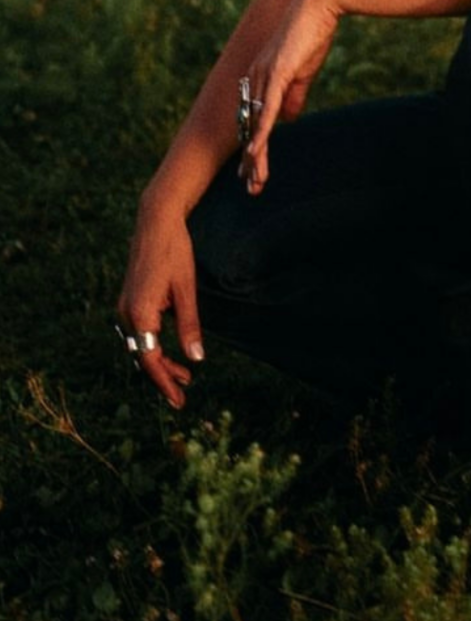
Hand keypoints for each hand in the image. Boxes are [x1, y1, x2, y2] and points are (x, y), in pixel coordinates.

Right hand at [116, 205, 203, 408]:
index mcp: (140, 312)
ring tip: (184, 374)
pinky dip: (152, 346)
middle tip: (184, 393)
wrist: (156, 221)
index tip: (179, 400)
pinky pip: (138, 333)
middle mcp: (126, 313)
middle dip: (163, 377)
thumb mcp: (187, 289)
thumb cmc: (175, 252)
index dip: (165, 383)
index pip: (150, 360)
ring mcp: (124, 306)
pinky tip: (170, 351)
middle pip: (143, 357)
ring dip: (159, 362)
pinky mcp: (128, 300)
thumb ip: (189, 325)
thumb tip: (197, 359)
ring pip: (139, 346)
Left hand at [240, 0, 341, 194]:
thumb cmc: (313, 33)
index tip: (253, 171)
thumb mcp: (303, 70)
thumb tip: (289, 119)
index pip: (254, 119)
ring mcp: (263, 76)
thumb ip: (294, 94)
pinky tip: (254, 153)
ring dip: (255, 156)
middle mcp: (255, 78)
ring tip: (254, 182)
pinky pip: (266, 110)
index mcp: (260, 78)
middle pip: (250, 127)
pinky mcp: (276, 73)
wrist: (319, 3)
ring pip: (256, 124)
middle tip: (250, 187)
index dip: (254, 147)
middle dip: (251, 160)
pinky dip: (260, 133)